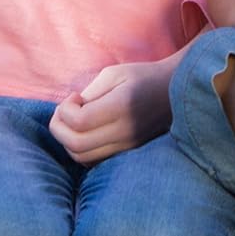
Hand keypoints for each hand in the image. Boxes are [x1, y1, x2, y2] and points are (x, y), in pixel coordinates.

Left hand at [50, 60, 170, 165]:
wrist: (176, 92)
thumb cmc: (142, 77)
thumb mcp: (114, 74)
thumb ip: (90, 94)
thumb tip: (69, 113)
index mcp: (121, 107)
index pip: (79, 122)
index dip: (65, 109)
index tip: (74, 96)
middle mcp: (125, 132)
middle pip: (76, 146)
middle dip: (58, 128)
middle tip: (65, 110)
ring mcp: (128, 147)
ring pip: (82, 158)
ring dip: (67, 140)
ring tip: (75, 120)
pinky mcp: (129, 154)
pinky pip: (94, 161)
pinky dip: (81, 149)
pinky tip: (87, 131)